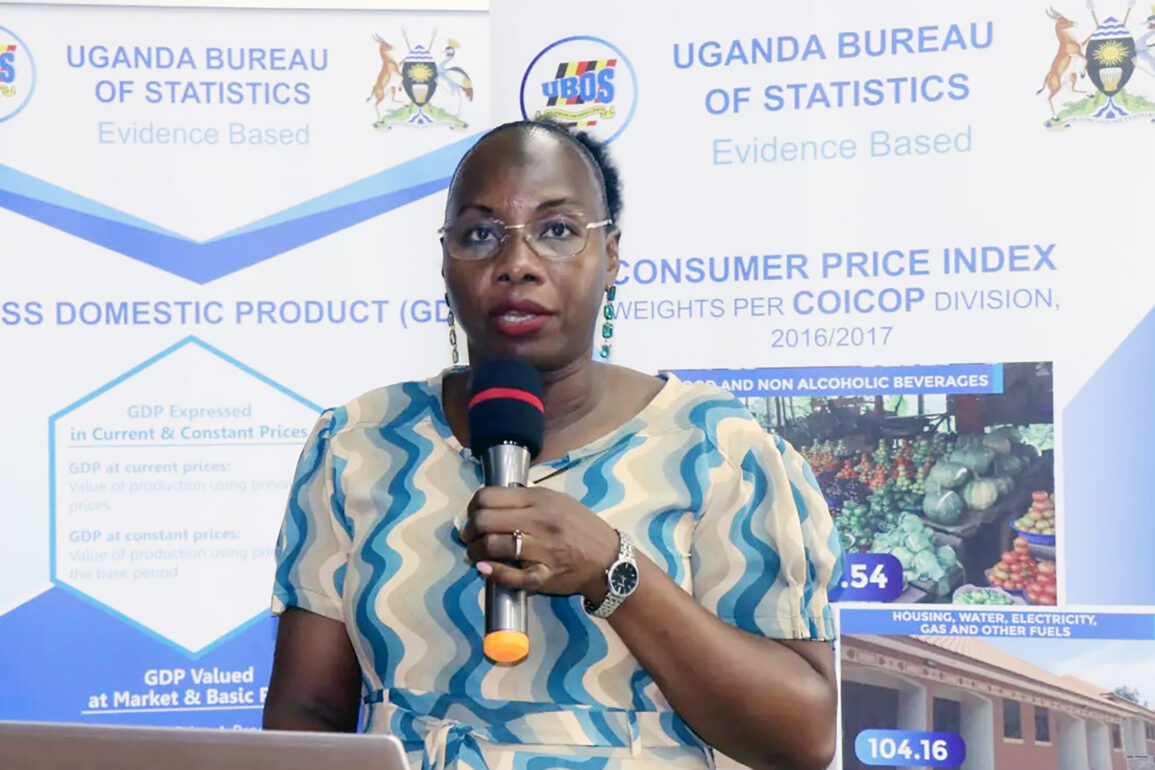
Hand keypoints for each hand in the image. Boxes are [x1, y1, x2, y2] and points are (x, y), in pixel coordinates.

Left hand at [458, 486, 619, 601]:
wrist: (609, 559)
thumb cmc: (580, 526)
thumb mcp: (557, 500)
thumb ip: (526, 499)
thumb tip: (490, 502)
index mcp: (540, 500)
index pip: (489, 497)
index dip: (473, 506)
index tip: (472, 514)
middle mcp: (540, 522)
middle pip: (485, 521)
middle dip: (469, 530)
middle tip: (469, 536)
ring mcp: (542, 550)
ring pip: (494, 546)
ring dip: (475, 552)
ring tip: (475, 554)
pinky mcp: (544, 576)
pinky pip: (513, 576)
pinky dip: (493, 573)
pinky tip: (484, 569)